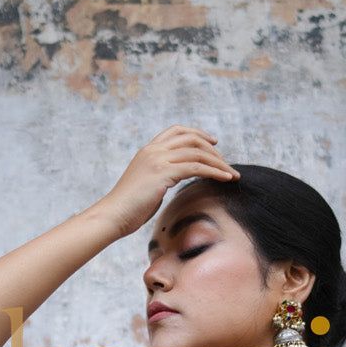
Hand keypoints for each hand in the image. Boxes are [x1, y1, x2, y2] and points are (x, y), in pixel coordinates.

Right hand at [100, 124, 239, 238]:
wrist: (113, 215)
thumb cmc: (128, 208)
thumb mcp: (146, 185)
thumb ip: (160, 176)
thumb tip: (173, 181)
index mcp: (148, 150)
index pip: (177, 131)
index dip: (198, 134)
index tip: (213, 143)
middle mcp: (153, 150)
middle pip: (192, 138)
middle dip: (213, 150)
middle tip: (226, 164)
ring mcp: (158, 160)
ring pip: (198, 152)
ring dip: (219, 163)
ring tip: (232, 175)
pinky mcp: (163, 173)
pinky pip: (197, 168)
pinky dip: (215, 172)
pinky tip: (226, 179)